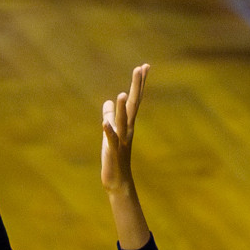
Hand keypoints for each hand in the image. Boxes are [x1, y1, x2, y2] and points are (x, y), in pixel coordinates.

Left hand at [101, 64, 148, 195]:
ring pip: (122, 122)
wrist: (118, 182)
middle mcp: (127, 130)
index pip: (134, 100)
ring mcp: (121, 141)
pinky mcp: (113, 153)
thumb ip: (110, 116)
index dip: (138, 84)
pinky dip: (108, 132)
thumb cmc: (114, 158)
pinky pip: (110, 140)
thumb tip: (108, 102)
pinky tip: (104, 124)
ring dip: (121, 109)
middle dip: (136, 87)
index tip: (144, 66)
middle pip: (132, 105)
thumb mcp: (109, 133)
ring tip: (121, 94)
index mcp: (126, 124)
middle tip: (141, 68)